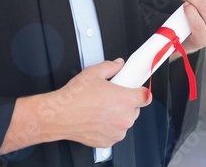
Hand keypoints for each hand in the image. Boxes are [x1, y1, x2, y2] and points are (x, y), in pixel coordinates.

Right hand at [36, 59, 150, 147]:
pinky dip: (109, 126)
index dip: (141, 91)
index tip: (137, 89)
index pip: (146, 96)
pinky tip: (97, 118)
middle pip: (135, 108)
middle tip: (111, 97)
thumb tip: (118, 65)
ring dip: (118, 115)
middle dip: (125, 102)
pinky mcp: (108, 141)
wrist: (59, 115)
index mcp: (125, 100)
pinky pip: (115, 132)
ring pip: (124, 121)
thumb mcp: (94, 72)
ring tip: (101, 108)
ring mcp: (117, 132)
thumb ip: (111, 66)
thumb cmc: (74, 97)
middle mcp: (124, 118)